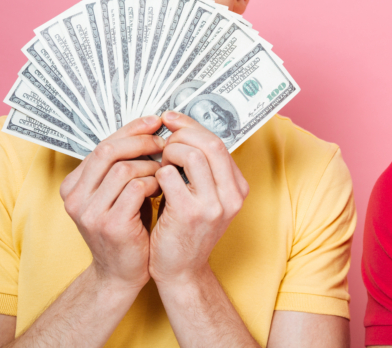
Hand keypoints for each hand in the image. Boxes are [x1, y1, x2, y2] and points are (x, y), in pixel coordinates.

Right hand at [60, 115, 163, 289]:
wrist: (122, 273)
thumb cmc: (127, 227)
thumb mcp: (117, 193)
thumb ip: (122, 166)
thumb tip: (149, 129)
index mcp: (73, 185)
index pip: (102, 145)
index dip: (130, 130)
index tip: (154, 122)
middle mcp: (74, 197)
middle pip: (108, 151)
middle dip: (141, 141)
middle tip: (164, 141)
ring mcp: (89, 212)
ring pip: (123, 168)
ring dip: (151, 165)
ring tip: (164, 171)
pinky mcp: (110, 225)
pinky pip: (135, 188)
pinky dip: (153, 183)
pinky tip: (162, 187)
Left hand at [149, 111, 249, 285]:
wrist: (181, 272)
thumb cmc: (186, 231)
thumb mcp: (205, 198)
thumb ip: (203, 170)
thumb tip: (183, 130)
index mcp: (238, 188)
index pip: (219, 143)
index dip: (192, 126)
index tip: (171, 119)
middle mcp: (232, 195)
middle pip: (210, 144)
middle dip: (182, 133)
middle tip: (163, 137)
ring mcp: (214, 205)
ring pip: (192, 155)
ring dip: (169, 153)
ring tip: (159, 164)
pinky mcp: (190, 213)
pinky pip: (169, 175)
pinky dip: (157, 173)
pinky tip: (153, 184)